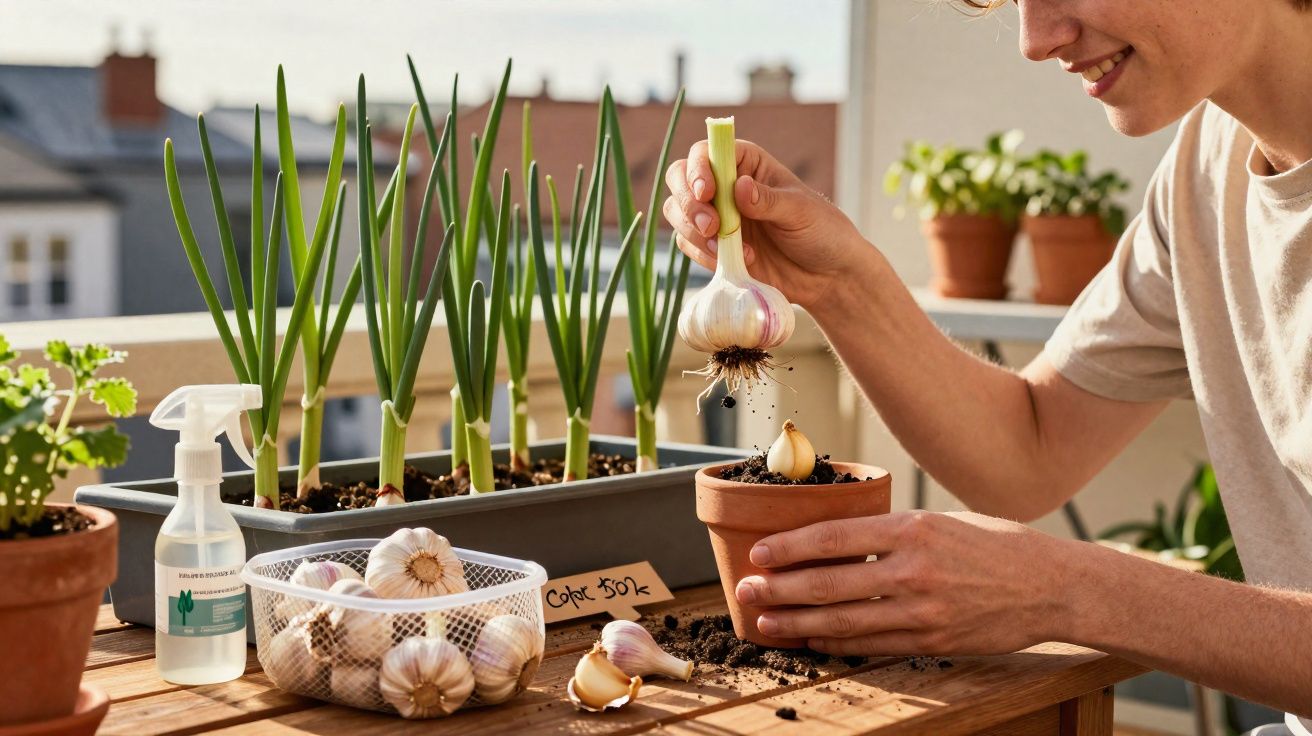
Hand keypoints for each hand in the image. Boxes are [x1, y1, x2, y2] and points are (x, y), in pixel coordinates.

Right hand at [662, 139, 866, 310]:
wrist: (827, 276)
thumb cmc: (822, 232)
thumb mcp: (801, 211)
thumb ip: (768, 200)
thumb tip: (740, 186)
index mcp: (747, 164)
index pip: (706, 153)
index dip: (698, 168)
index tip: (707, 192)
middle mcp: (725, 186)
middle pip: (680, 179)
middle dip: (688, 204)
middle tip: (711, 227)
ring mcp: (716, 216)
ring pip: (677, 212)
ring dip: (692, 231)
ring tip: (726, 249)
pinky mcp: (712, 247)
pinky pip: (688, 245)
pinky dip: (703, 255)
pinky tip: (736, 262)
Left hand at [734, 511, 1074, 655]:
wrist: (1052, 586)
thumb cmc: (994, 545)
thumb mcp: (939, 521)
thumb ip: (889, 531)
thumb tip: (832, 539)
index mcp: (913, 527)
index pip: (834, 537)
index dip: (789, 547)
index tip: (759, 553)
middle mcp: (914, 569)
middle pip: (829, 582)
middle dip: (780, 589)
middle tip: (745, 591)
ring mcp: (924, 610)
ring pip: (844, 620)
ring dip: (798, 623)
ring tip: (765, 621)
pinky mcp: (933, 641)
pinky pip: (872, 644)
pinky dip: (836, 643)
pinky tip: (810, 639)